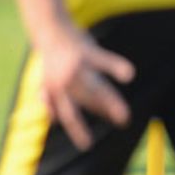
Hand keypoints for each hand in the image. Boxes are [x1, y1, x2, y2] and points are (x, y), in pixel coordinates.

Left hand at [37, 21, 135, 149]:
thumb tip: (54, 121)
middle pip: (88, 101)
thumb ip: (49, 99)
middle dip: (104, 111)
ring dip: (111, 101)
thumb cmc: (51, 58)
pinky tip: (129, 74)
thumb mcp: (45, 79)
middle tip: (124, 121)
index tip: (88, 145)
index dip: (77, 130)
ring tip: (124, 114)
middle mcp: (64, 81)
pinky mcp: (86, 51)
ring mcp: (75, 66)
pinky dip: (116, 66)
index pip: (68, 114)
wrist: (48, 28)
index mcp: (55, 90)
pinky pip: (103, 60)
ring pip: (96, 88)